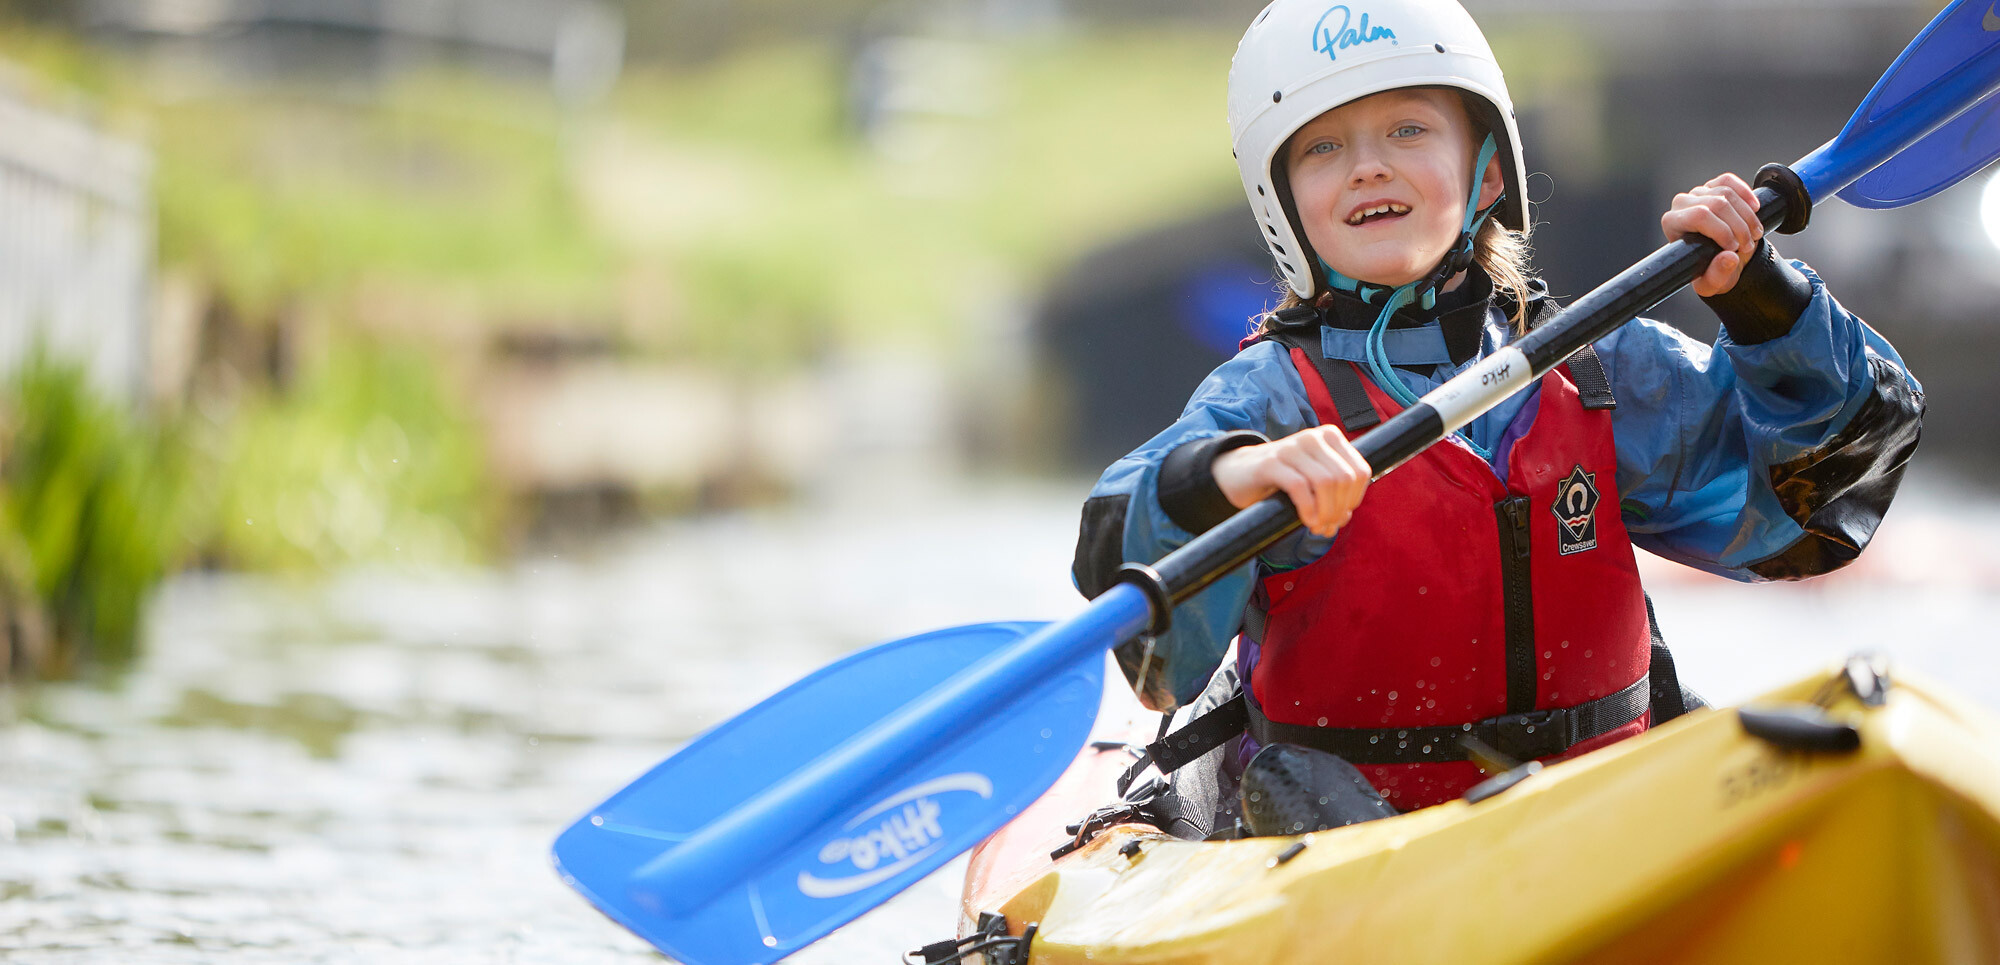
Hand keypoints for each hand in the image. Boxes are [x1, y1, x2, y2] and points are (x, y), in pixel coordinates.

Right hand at [1210, 426, 1370, 537]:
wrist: (1240, 472)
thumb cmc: (1282, 477)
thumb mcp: (1313, 478)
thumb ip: (1334, 493)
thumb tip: (1345, 516)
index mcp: (1329, 437)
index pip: (1359, 471)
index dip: (1354, 499)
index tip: (1341, 515)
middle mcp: (1312, 437)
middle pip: (1344, 478)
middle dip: (1339, 509)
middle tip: (1327, 527)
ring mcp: (1291, 448)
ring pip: (1326, 482)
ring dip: (1326, 512)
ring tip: (1317, 527)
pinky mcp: (1270, 462)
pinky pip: (1300, 487)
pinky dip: (1308, 509)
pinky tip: (1306, 521)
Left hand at [1661, 173, 1763, 296]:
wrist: (1721, 259)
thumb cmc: (1710, 270)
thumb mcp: (1712, 282)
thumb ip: (1718, 274)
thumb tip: (1729, 258)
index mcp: (1672, 223)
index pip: (1699, 216)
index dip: (1722, 231)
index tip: (1734, 249)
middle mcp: (1682, 204)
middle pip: (1717, 204)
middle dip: (1739, 227)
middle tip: (1748, 246)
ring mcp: (1697, 193)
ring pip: (1727, 193)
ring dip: (1747, 216)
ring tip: (1754, 235)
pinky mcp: (1712, 186)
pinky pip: (1728, 181)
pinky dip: (1745, 193)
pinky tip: (1755, 208)